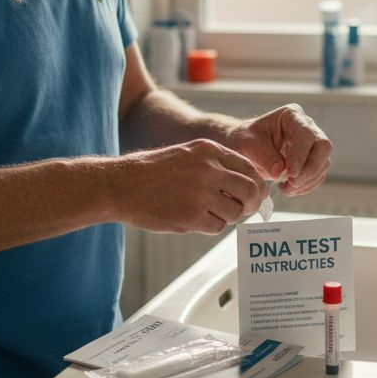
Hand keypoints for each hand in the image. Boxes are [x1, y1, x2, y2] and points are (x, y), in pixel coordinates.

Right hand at [118, 139, 265, 234]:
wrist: (120, 185)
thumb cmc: (153, 172)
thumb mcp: (187, 154)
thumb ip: (216, 164)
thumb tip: (247, 183)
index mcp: (209, 151)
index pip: (249, 168)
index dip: (256, 184)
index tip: (254, 194)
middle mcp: (208, 170)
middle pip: (250, 191)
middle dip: (251, 203)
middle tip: (244, 209)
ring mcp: (200, 194)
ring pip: (235, 212)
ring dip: (228, 216)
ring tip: (210, 212)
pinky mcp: (191, 217)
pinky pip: (217, 227)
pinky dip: (211, 226)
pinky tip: (195, 219)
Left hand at [226, 103, 330, 196]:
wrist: (244, 147)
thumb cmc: (246, 140)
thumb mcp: (248, 144)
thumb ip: (264, 156)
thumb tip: (279, 171)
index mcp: (292, 115)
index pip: (306, 135)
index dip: (301, 155)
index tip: (290, 174)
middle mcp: (307, 127)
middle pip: (323, 147)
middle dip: (310, 169)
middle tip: (293, 183)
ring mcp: (312, 144)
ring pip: (323, 163)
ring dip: (307, 180)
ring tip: (286, 188)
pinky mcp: (312, 160)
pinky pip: (318, 175)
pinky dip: (306, 186)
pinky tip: (289, 189)